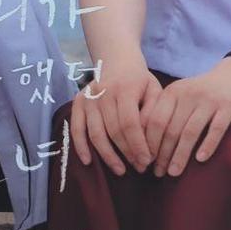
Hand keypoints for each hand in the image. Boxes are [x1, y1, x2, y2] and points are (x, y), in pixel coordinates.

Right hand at [69, 49, 161, 174]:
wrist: (117, 59)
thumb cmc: (139, 79)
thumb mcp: (154, 90)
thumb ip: (153, 113)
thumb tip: (150, 142)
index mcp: (125, 89)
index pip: (130, 123)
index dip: (138, 145)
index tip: (147, 162)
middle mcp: (103, 92)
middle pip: (113, 131)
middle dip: (127, 153)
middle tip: (139, 168)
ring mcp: (89, 97)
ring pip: (95, 133)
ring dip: (108, 155)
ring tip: (121, 170)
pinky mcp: (78, 101)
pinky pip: (76, 127)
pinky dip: (80, 146)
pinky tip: (88, 161)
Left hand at [143, 57, 230, 177]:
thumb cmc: (200, 93)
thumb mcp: (179, 95)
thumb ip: (164, 113)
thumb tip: (144, 144)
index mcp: (172, 92)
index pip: (155, 120)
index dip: (149, 142)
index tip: (145, 160)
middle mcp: (188, 94)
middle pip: (171, 129)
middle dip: (162, 154)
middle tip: (158, 173)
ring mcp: (209, 100)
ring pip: (190, 132)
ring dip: (180, 155)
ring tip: (173, 173)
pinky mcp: (228, 107)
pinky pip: (216, 129)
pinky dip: (207, 145)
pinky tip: (200, 160)